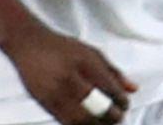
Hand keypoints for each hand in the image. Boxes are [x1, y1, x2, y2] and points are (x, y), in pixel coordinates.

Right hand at [3, 24, 135, 123]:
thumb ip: (114, 72)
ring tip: (104, 122)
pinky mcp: (44, 103)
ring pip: (79, 120)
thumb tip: (133, 89)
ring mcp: (54, 93)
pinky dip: (79, 124)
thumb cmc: (63, 48)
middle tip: (117, 117)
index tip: (125, 105)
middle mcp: (69, 79)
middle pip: (95, 108)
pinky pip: (65, 120)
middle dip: (110, 117)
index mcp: (85, 64)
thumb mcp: (93, 53)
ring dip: (95, 124)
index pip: (109, 89)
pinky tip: (87, 121)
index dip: (120, 101)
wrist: (30, 46)